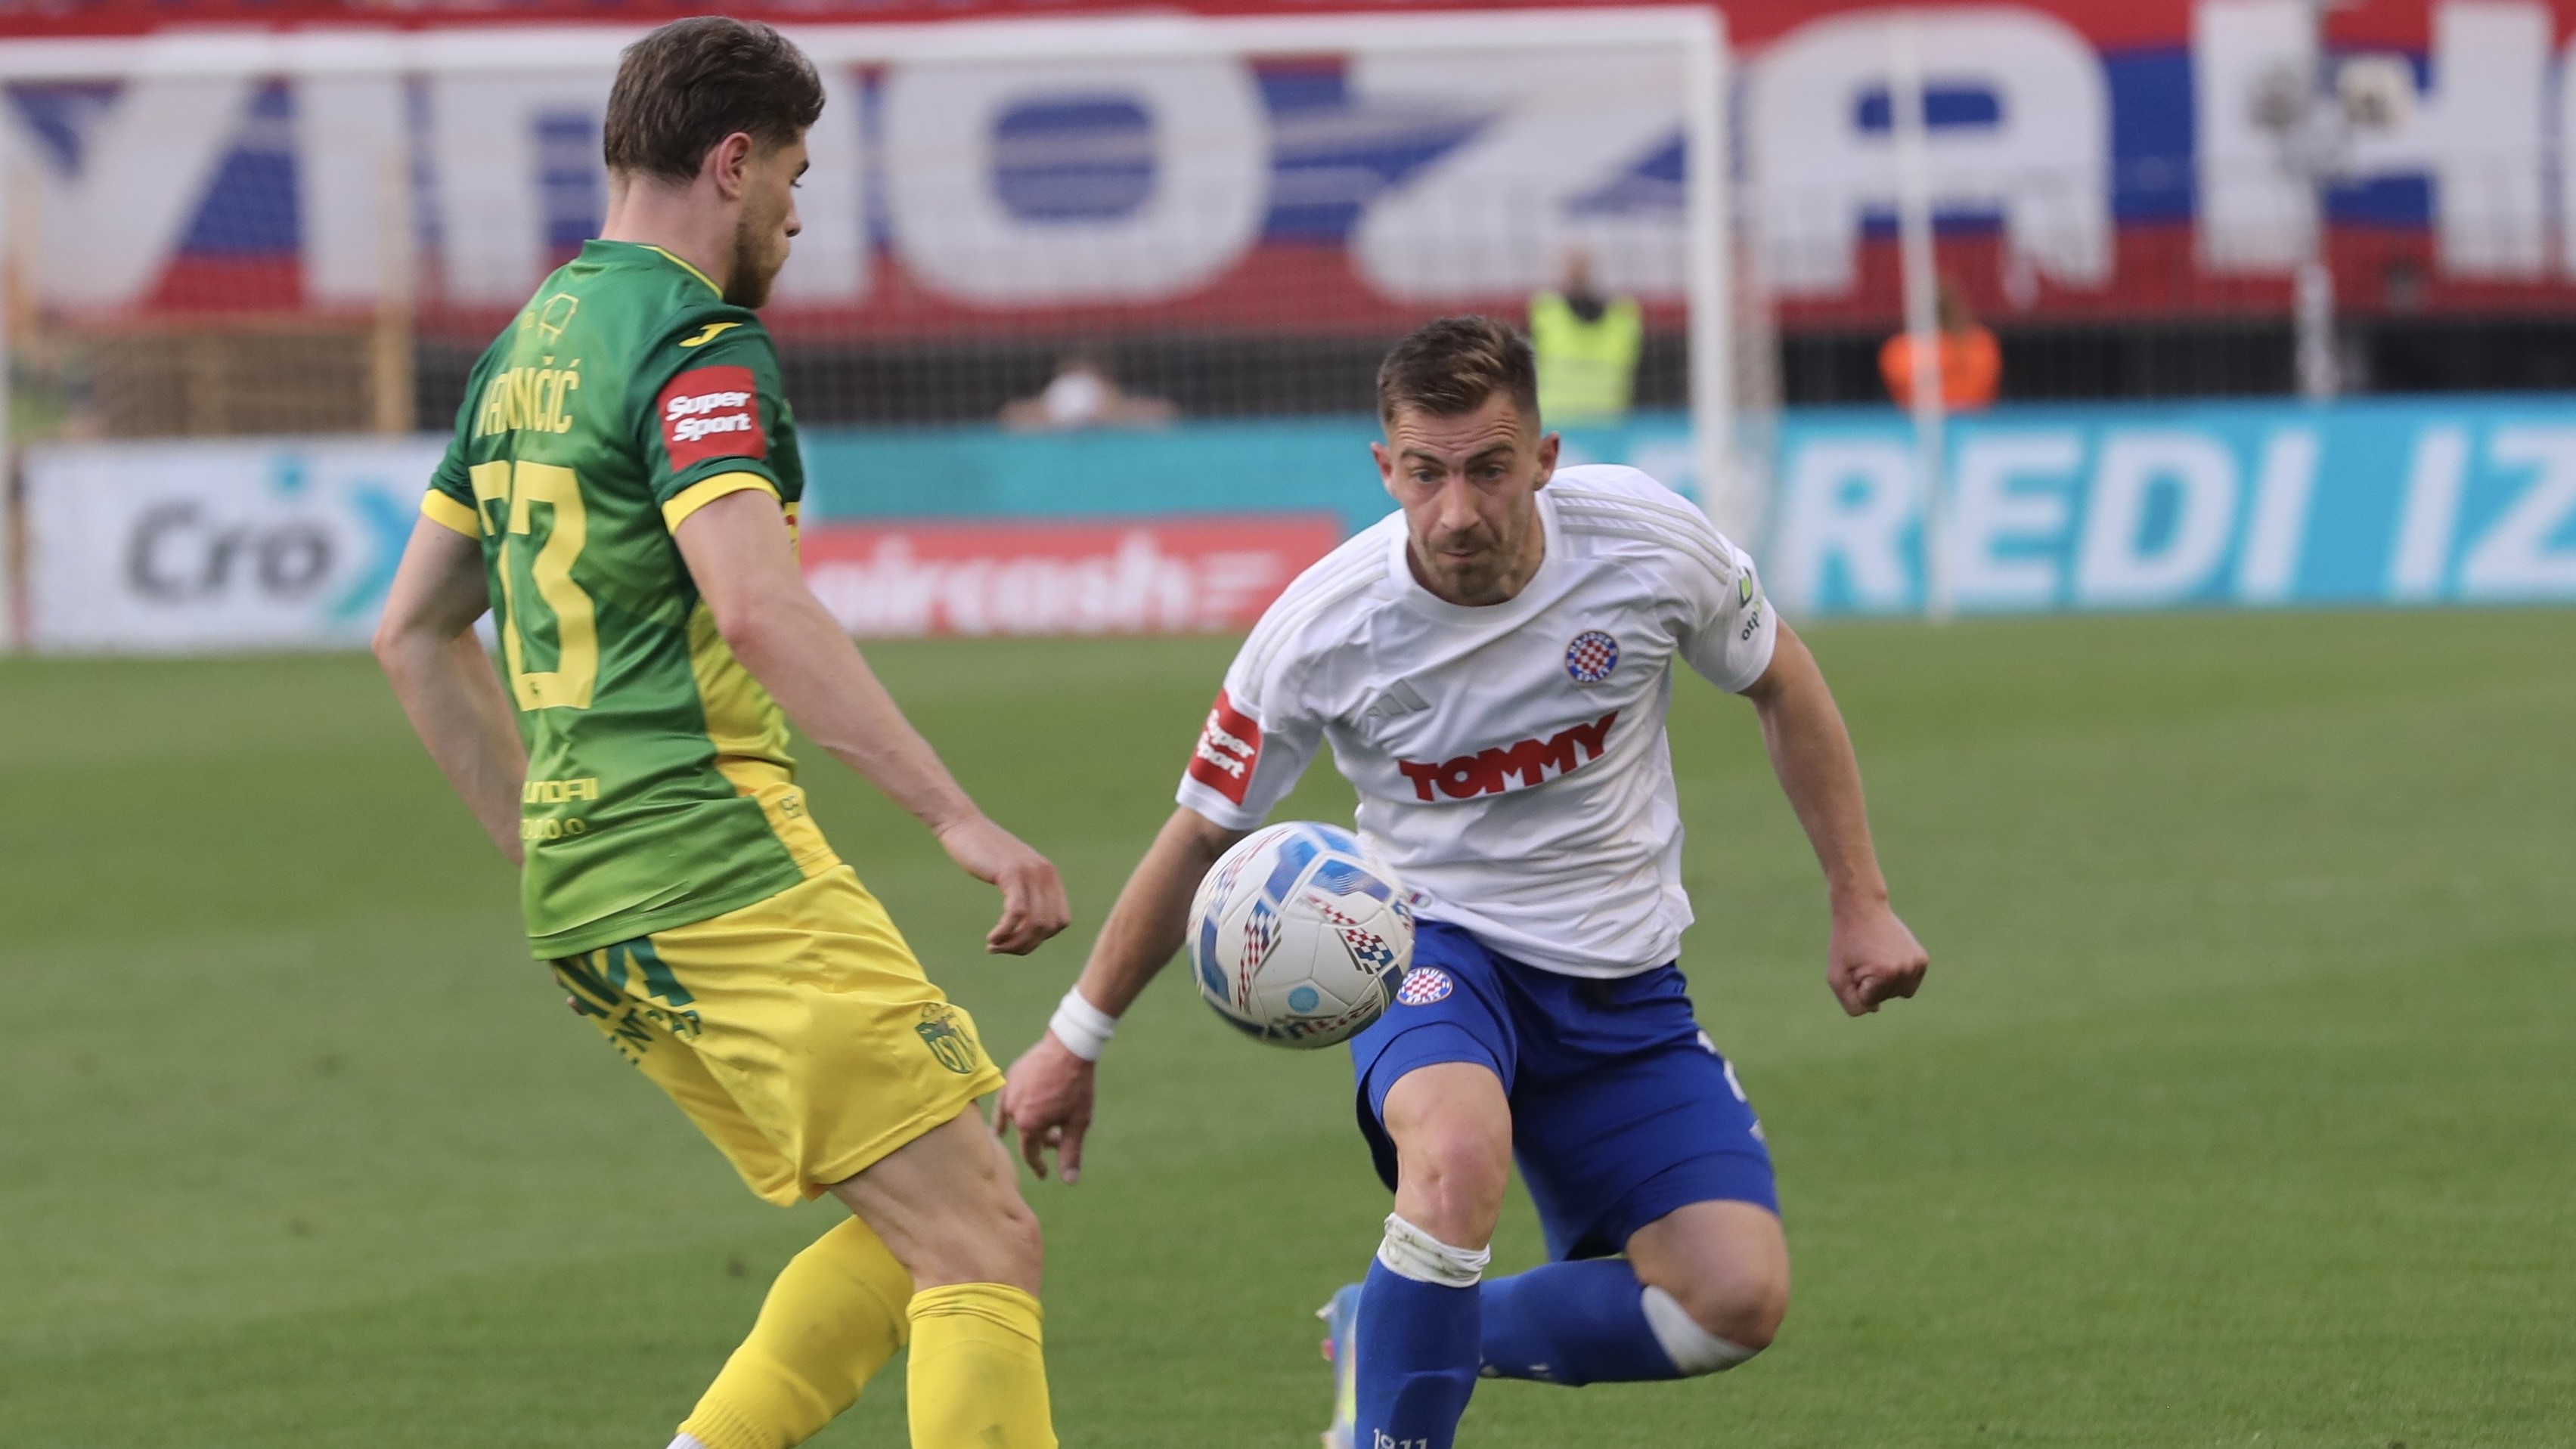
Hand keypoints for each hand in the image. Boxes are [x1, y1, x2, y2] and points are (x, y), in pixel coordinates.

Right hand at [934, 814, 1070, 953]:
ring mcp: (1030, 873)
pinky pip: (1017, 913)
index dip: (1042, 938)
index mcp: (1049, 876)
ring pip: (1035, 924)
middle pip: (1049, 927)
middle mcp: (1045, 874)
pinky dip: (1005, 932)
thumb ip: (1026, 892)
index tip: (1017, 941)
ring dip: (1015, 943)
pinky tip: (991, 938)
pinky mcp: (1011, 873)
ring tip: (994, 946)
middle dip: (1026, 945)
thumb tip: (1031, 925)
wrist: (963, 826)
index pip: (1061, 921)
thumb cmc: (983, 853)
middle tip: (1002, 948)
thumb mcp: (1012, 874)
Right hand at [996, 1032, 1096, 1181]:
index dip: (1039, 1166)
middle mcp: (1012, 1111)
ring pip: (1016, 1117)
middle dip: (1042, 1141)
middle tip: (1058, 1140)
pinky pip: (1007, 1101)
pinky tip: (1004, 1122)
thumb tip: (1069, 1182)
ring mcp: (1009, 1093)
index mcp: (1028, 1125)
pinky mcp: (1010, 1077)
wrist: (1069, 1046)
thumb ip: (1070, 1153)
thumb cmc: (1076, 1086)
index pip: (1030, 1154)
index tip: (1045, 1175)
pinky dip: (1011, 1111)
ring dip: (1031, 1123)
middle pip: (1026, 1135)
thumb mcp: (1078, 1122)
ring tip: (1046, 1123)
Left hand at [1826, 898, 1927, 1015]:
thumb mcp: (1837, 976)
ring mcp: (1917, 964)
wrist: (1863, 909)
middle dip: (1869, 984)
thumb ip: (1852, 1004)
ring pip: (1898, 994)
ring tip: (1876, 958)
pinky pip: (1908, 985)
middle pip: (1884, 999)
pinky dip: (1896, 978)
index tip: (1854, 964)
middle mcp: (1906, 970)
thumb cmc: (1846, 943)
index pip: (1867, 1004)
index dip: (1855, 986)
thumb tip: (1876, 1009)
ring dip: (1884, 983)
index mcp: (1885, 974)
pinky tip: (1888, 959)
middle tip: (1865, 957)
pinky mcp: (1922, 960)